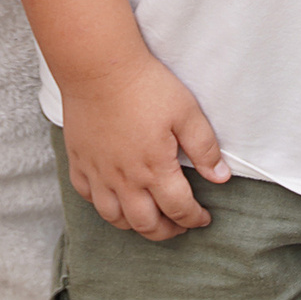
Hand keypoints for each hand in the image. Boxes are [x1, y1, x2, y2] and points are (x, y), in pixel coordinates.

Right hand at [58, 52, 227, 240]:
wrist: (98, 68)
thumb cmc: (145, 86)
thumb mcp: (187, 112)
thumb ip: (204, 148)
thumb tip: (221, 178)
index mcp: (155, 169)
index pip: (179, 209)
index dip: (195, 218)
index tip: (204, 218)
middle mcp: (125, 179)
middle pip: (146, 224)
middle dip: (167, 231)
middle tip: (179, 226)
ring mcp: (98, 173)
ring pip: (115, 218)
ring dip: (135, 225)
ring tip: (149, 219)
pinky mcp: (79, 161)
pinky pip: (88, 197)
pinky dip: (103, 206)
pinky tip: (113, 200)